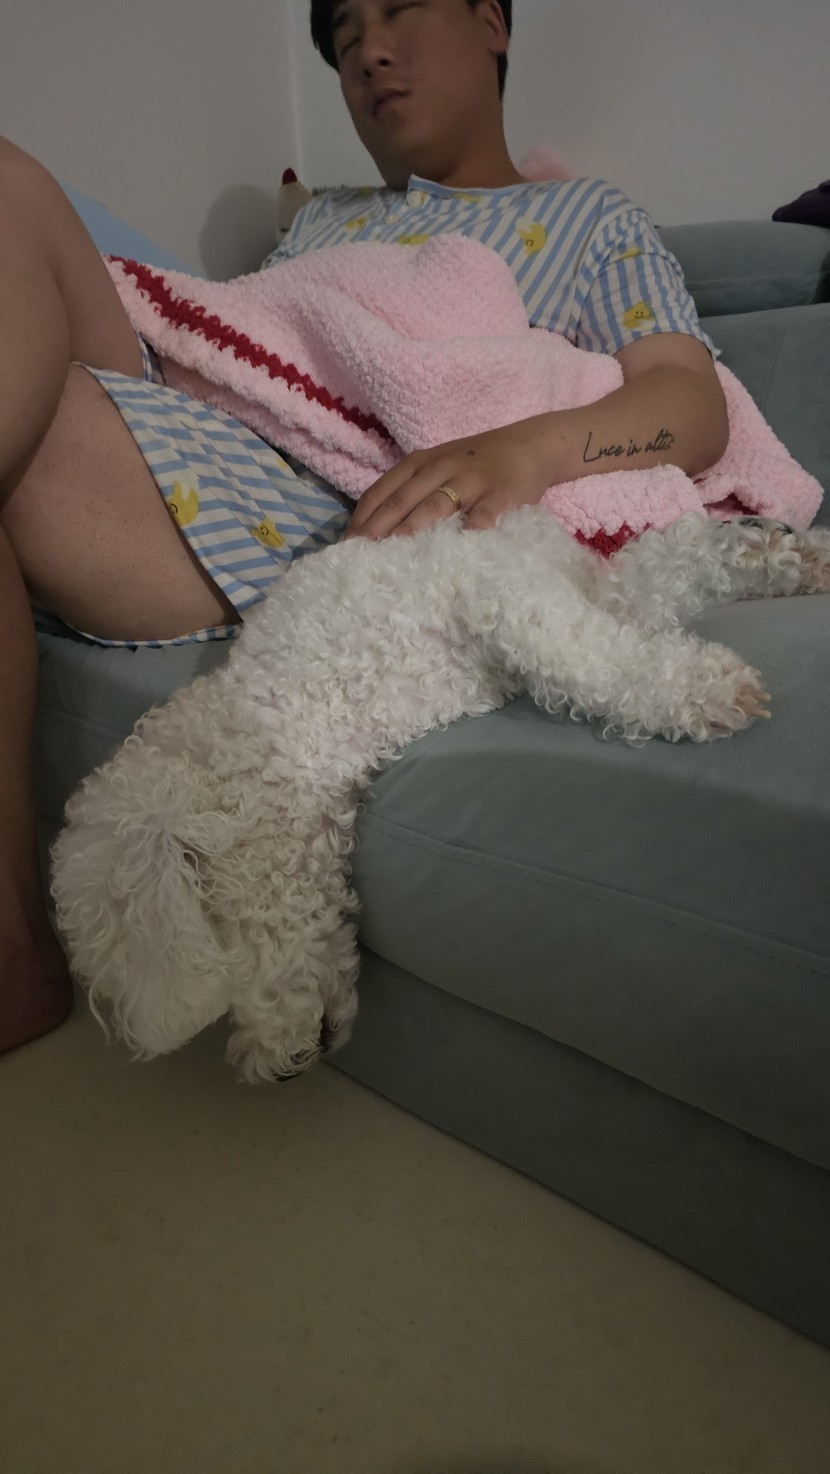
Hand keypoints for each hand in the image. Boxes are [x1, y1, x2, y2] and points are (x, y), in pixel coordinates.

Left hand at [342, 419, 555, 540]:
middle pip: (402, 499)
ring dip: (413, 528)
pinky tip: (459, 548)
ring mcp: (470, 479)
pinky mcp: (501, 493)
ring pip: (436, 504)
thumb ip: (410, 490)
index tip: (344, 545)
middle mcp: (440, 467)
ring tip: (393, 555)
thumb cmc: (475, 463)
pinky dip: (471, 529)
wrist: (529, 445)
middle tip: (358, 557)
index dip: (362, 517)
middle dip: (377, 529)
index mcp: (419, 463)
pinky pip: (484, 513)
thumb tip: (373, 530)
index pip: (381, 490)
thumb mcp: (437, 467)